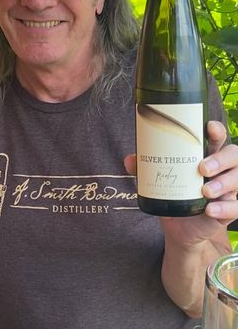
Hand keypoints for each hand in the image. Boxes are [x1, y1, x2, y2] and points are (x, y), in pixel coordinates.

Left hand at [124, 120, 237, 245]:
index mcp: (205, 155)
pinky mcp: (229, 210)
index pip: (216, 138)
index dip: (216, 130)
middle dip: (221, 158)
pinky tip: (210, 210)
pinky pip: (236, 207)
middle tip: (202, 167)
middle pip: (233, 154)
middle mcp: (221, 170)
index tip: (209, 127)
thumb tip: (129, 159)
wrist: (179, 227)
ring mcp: (228, 190)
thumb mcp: (157, 180)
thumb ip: (144, 169)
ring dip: (223, 183)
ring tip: (205, 190)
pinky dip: (225, 208)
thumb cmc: (172, 194)